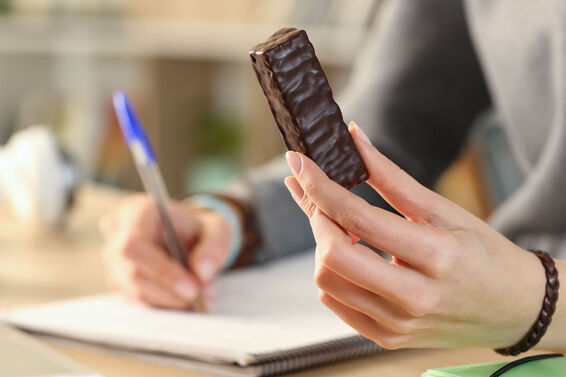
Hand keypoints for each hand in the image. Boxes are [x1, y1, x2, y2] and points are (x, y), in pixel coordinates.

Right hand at [99, 194, 231, 308]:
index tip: (191, 289)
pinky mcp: (118, 281)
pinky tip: (186, 300)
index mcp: (136, 211)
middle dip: (170, 291)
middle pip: (132, 272)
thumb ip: (214, 247)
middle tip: (201, 297)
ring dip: (170, 301)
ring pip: (135, 290)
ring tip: (201, 297)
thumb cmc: (198, 229)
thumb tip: (202, 273)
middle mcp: (117, 233)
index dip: (161, 270)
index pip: (135, 245)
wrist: (188, 237)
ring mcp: (113, 259)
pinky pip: (138, 300)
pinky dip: (164, 305)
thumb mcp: (217, 230)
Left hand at [283, 122, 547, 349]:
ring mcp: (399, 324)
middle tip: (321, 198)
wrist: (514, 308)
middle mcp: (415, 297)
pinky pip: (336, 304)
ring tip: (339, 227)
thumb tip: (354, 139)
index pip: (359, 219)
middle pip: (332, 256)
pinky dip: (331, 274)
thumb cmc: (483, 253)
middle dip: (316, 218)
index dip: (321, 187)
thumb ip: (392, 177)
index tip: (299, 163)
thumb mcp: (443, 209)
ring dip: (322, 245)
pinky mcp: (388, 337)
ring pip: (327, 282)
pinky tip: (347, 255)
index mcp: (436, 255)